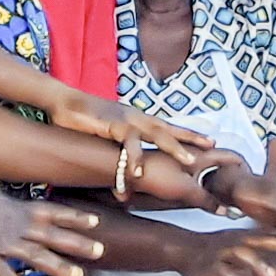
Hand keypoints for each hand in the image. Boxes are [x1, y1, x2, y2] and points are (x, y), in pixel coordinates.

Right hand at [0, 193, 103, 275]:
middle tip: (101, 251)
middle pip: (51, 235)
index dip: (74, 217)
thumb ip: (7, 212)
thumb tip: (19, 214)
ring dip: (58, 267)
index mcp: (15, 210)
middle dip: (76, 243)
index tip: (96, 221)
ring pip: (35, 255)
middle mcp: (13, 225)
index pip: (51, 212)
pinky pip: (3, 274)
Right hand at [45, 90, 212, 171]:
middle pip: (170, 128)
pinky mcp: (112, 125)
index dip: (189, 134)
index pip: (168, 126)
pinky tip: (138, 172)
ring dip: (174, 148)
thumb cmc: (84, 119)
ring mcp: (126, 119)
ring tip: (189, 163)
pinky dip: (134, 158)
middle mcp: (136, 117)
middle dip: (191, 138)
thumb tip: (129, 161)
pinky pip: (128, 143)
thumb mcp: (109, 132)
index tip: (210, 141)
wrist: (63, 102)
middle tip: (212, 147)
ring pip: (156, 134)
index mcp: (137, 119)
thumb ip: (122, 145)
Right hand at [178, 227, 275, 275]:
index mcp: (254, 238)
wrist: (185, 250)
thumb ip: (262, 263)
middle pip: (269, 240)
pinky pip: (223, 270)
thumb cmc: (219, 253)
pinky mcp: (213, 263)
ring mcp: (227, 250)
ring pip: (244, 255)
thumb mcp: (243, 256)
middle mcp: (243, 241)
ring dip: (258, 264)